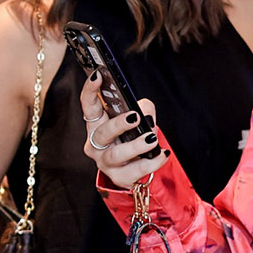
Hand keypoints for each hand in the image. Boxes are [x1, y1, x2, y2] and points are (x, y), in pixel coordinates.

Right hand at [81, 74, 166, 188]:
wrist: (136, 168)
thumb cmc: (133, 137)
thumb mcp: (139, 120)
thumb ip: (144, 110)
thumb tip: (146, 113)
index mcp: (97, 125)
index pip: (89, 106)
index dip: (90, 90)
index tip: (98, 75)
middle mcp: (96, 144)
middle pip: (102, 133)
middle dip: (118, 124)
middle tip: (135, 117)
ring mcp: (106, 163)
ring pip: (116, 155)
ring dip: (135, 146)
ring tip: (151, 139)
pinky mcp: (119, 177)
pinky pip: (133, 172)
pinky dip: (151, 163)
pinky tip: (163, 154)